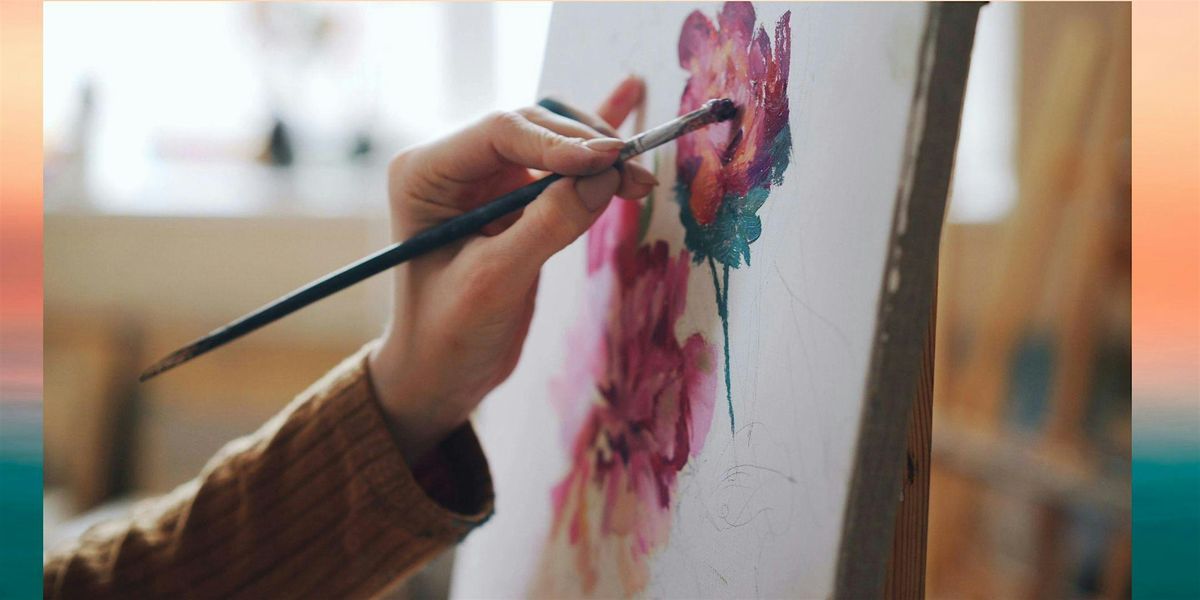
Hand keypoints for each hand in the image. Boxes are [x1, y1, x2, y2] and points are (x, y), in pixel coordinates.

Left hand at [368, 77, 655, 462]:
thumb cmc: (449, 332)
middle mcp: (454, 164)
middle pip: (530, 127)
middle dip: (586, 148)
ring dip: (598, 153)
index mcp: (425, 172)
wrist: (441, 373)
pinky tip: (627, 95)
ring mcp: (485, 177)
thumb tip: (605, 177)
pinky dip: (591, 142)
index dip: (558, 141)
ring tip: (638, 178)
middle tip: (634, 174)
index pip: (499, 131)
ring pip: (552, 140)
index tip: (608, 161)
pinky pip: (558, 159)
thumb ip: (547, 225)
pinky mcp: (514, 195)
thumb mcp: (495, 281)